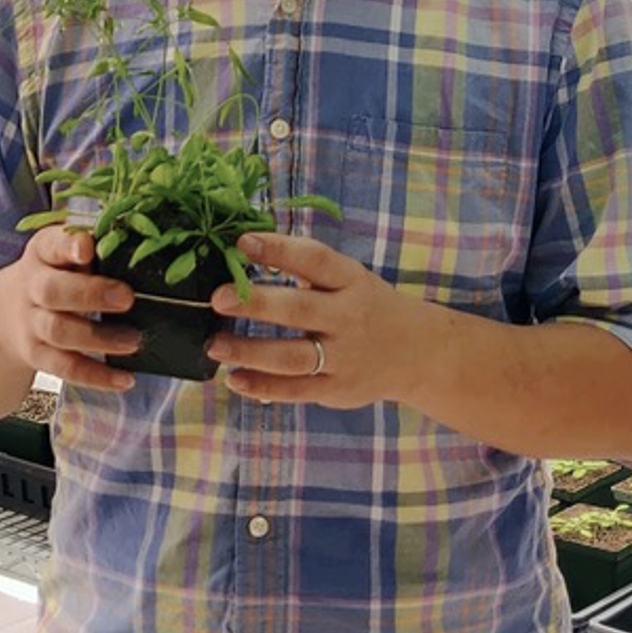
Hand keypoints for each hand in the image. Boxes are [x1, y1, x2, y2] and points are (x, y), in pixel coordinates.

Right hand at [0, 227, 139, 391]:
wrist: (6, 312)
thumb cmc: (56, 273)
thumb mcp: (66, 251)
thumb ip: (97, 246)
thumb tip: (143, 248)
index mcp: (43, 252)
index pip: (52, 245)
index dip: (69, 246)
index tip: (88, 248)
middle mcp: (32, 287)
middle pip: (53, 292)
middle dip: (90, 295)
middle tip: (126, 298)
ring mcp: (33, 324)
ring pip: (60, 332)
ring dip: (99, 339)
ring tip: (134, 340)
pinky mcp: (38, 356)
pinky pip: (66, 368)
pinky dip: (96, 376)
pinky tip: (124, 378)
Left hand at [207, 232, 426, 407]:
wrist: (417, 351)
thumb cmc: (365, 305)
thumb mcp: (348, 278)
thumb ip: (306, 268)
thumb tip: (244, 250)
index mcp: (350, 280)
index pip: (314, 260)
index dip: (278, 249)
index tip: (242, 242)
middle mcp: (348, 317)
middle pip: (298, 309)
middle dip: (256, 303)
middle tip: (218, 298)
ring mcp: (343, 357)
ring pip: (291, 356)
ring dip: (249, 351)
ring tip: (214, 345)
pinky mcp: (336, 389)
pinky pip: (294, 390)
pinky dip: (261, 387)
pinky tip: (234, 379)